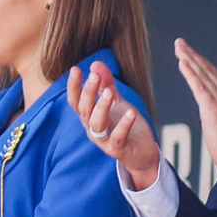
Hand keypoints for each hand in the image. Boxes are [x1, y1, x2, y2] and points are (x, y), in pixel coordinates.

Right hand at [67, 62, 161, 188]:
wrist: (142, 153)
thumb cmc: (126, 126)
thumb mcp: (117, 103)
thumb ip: (106, 85)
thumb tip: (95, 64)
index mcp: (89, 117)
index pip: (76, 101)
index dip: (73, 86)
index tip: (75, 69)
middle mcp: (92, 128)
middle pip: (84, 109)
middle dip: (88, 92)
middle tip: (94, 76)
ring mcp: (104, 140)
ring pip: (96, 123)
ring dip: (102, 107)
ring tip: (110, 92)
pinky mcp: (118, 149)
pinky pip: (118, 137)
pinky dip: (124, 125)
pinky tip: (131, 112)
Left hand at [175, 40, 216, 176]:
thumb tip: (216, 113)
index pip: (214, 76)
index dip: (202, 63)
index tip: (191, 54)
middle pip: (208, 70)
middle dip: (193, 55)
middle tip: (180, 43)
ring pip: (203, 74)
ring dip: (189, 58)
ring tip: (178, 48)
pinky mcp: (212, 108)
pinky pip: (199, 86)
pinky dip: (190, 72)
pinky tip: (182, 62)